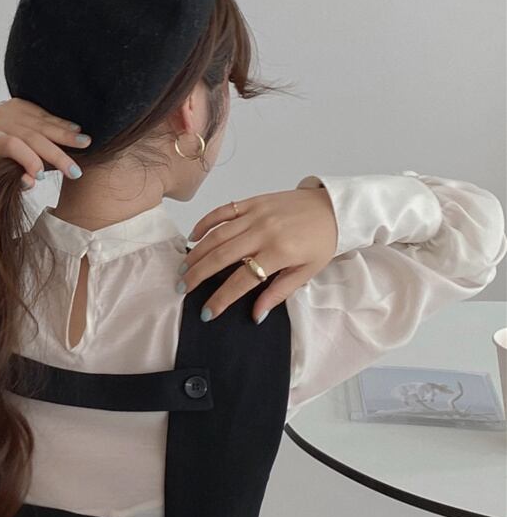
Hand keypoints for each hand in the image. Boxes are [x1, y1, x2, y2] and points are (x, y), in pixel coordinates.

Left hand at [0, 98, 90, 186]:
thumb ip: (13, 175)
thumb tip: (30, 182)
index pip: (12, 147)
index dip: (27, 160)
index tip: (41, 176)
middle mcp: (1, 122)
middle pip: (32, 137)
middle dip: (56, 155)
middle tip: (75, 170)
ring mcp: (12, 110)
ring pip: (42, 123)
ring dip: (66, 135)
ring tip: (85, 142)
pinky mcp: (22, 103)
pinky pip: (45, 114)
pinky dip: (62, 123)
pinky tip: (76, 129)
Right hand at [180, 187, 337, 322]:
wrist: (334, 208)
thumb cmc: (322, 241)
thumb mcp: (307, 272)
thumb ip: (279, 293)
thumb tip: (256, 315)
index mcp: (280, 252)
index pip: (242, 280)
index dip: (222, 298)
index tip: (207, 312)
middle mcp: (264, 232)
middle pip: (222, 256)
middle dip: (198, 275)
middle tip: (182, 288)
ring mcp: (257, 214)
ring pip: (218, 234)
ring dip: (197, 253)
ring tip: (184, 268)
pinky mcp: (253, 201)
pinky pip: (223, 210)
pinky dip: (206, 222)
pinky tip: (194, 237)